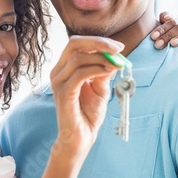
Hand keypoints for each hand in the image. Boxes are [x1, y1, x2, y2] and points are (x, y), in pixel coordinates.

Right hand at [48, 35, 122, 159]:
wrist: (81, 136)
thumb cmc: (88, 113)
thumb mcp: (100, 88)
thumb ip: (103, 71)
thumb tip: (113, 55)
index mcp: (65, 68)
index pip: (78, 44)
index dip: (98, 41)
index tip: (119, 47)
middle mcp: (58, 72)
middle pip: (74, 43)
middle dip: (99, 43)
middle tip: (118, 49)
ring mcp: (58, 82)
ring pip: (79, 57)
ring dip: (102, 58)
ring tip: (117, 65)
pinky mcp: (63, 93)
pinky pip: (80, 74)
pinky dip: (97, 69)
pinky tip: (109, 71)